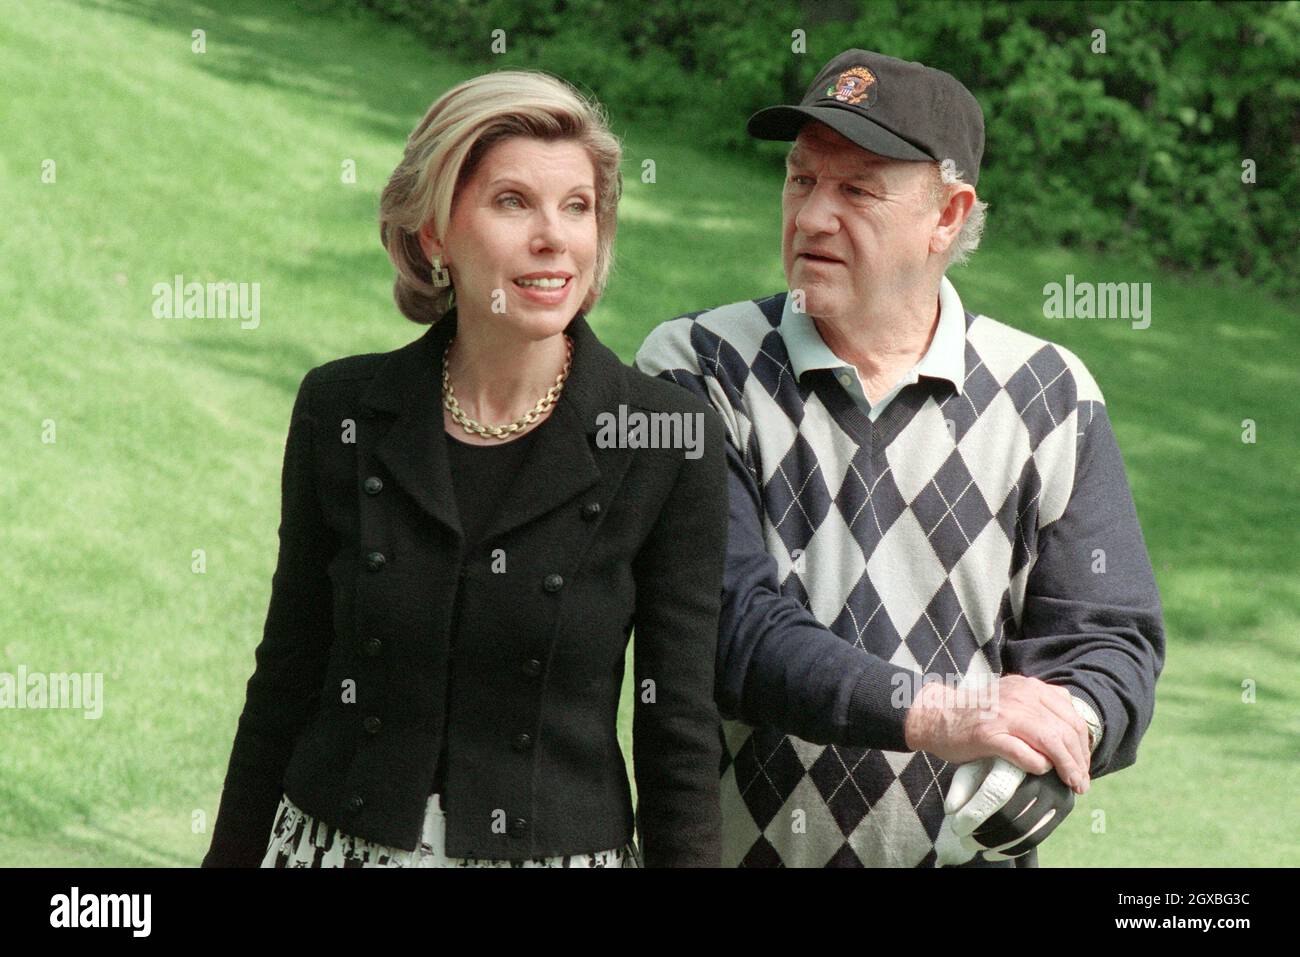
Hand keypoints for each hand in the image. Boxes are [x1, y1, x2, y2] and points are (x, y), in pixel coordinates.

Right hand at [903, 675, 1091, 792]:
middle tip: (1081, 782)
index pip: (1071, 716)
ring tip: (1072, 783)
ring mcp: (1005, 714)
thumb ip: (1038, 708)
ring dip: (1066, 767)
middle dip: (1079, 760)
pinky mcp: (988, 734)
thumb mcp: (1012, 699)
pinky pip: (1024, 753)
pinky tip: (1041, 771)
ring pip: (1051, 742)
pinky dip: (1038, 765)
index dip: (1084, 744)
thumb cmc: (975, 714)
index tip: (1083, 763)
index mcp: (1030, 687)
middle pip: (1065, 731)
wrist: (935, 714)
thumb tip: (1071, 736)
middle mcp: (1021, 696)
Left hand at [943, 757, 1075, 861]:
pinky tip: (992, 853)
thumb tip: (951, 810)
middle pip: (1010, 816)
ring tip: (975, 846)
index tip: (956, 828)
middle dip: (983, 834)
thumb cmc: (993, 761)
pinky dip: (1013, 849)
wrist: (1032, 752)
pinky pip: (1037, 836)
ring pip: (1024, 830)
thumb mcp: (974, 765)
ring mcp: (1056, 790)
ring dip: (996, 844)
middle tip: (964, 840)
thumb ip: (961, 785)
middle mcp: (1041, 773)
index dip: (974, 814)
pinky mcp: (1064, 806)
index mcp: (1017, 757)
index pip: (995, 793)